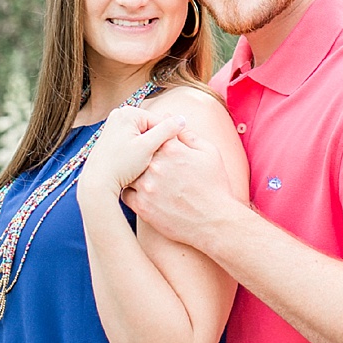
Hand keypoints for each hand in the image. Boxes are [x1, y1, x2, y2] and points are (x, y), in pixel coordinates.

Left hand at [82, 107, 186, 196]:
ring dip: (148, 150)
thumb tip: (182, 119)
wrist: (97, 181)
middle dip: (156, 145)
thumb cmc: (120, 165)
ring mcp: (115, 126)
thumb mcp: (147, 147)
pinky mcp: (113, 138)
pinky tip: (135, 165)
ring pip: (144, 138)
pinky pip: (134, 143)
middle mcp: (119, 114)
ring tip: (143, 165)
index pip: (160, 123)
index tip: (168, 157)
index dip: (167, 141)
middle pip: (152, 129)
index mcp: (128, 112)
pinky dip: (139, 153)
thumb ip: (166, 131)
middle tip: (154, 162)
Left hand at [123, 124, 237, 248]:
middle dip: (142, 156)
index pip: (152, 134)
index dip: (153, 140)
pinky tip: (144, 194)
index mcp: (172, 150)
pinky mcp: (142, 206)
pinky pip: (127, 194)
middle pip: (139, 153)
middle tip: (151, 165)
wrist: (215, 223)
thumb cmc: (215, 187)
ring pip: (129, 173)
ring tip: (146, 180)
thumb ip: (188, 135)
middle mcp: (156, 166)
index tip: (157, 148)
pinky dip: (133, 192)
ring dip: (134, 174)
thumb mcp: (209, 154)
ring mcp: (147, 187)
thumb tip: (173, 120)